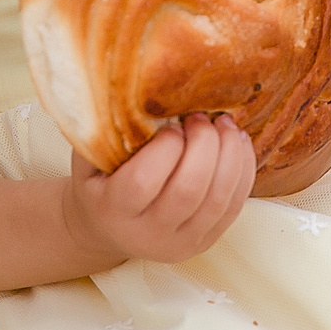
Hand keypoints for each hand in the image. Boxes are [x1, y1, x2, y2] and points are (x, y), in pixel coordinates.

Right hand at [63, 114, 256, 265]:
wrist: (107, 229)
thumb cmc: (98, 182)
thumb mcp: (88, 157)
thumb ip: (100, 130)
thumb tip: (125, 86)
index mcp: (113, 210)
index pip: (142, 182)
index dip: (164, 148)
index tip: (171, 124)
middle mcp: (148, 234)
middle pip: (187, 191)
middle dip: (204, 145)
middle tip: (200, 117)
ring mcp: (180, 243)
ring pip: (217, 200)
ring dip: (229, 155)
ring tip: (224, 124)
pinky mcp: (206, 242)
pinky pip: (234, 208)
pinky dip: (243, 171)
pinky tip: (238, 143)